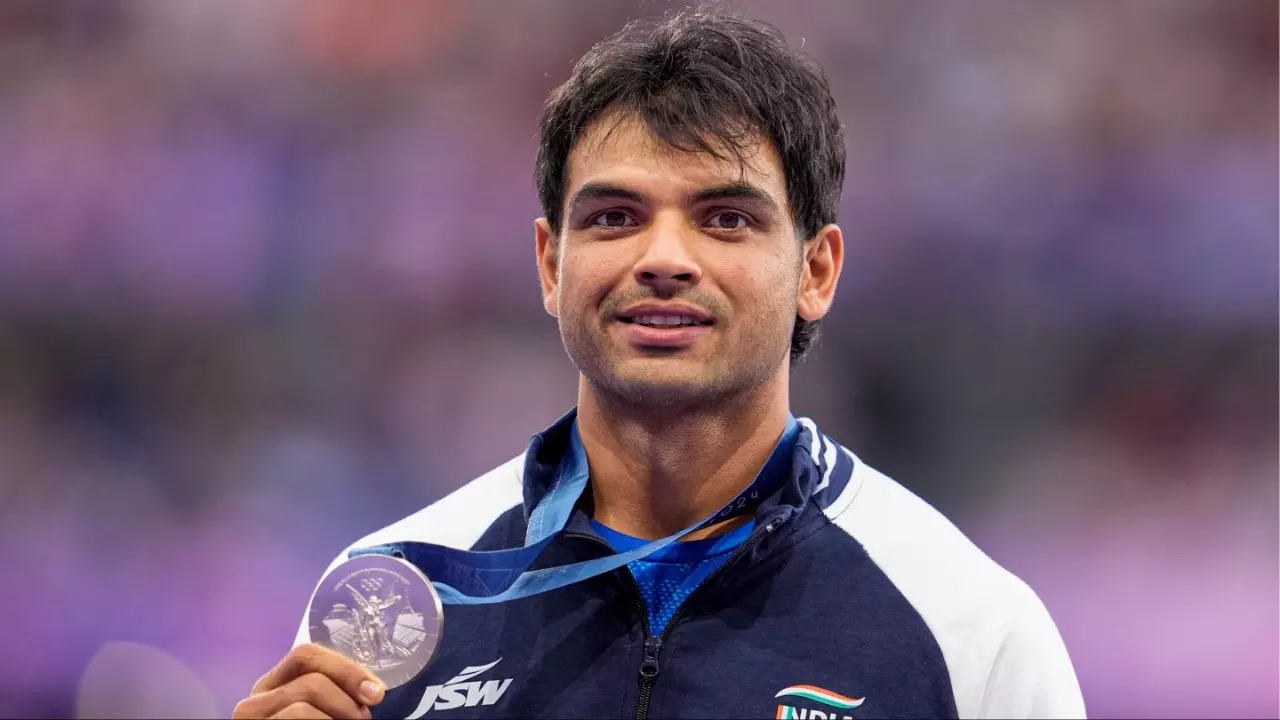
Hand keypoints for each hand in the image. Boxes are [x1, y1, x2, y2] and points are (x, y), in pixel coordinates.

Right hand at [233, 644, 385, 718]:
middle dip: (348, 703)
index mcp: (273, 688)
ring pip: (303, 706)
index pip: (306, 656)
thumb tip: (372, 691)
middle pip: (311, 681)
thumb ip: (335, 698)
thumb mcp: (324, 715)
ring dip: (338, 719)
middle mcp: (255, 702)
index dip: (347, 669)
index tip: (376, 692)